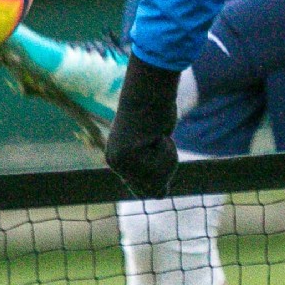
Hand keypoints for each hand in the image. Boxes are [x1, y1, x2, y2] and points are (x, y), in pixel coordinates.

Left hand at [106, 57, 182, 198]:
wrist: (149, 88)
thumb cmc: (155, 111)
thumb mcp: (156, 144)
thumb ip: (153, 169)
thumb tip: (159, 196)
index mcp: (116, 160)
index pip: (142, 190)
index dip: (160, 176)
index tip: (159, 149)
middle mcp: (115, 163)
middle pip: (153, 190)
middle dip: (166, 168)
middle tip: (160, 141)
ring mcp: (121, 161)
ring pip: (160, 179)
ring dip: (169, 158)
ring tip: (158, 135)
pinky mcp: (129, 156)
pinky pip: (163, 166)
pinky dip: (168, 150)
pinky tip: (158, 132)